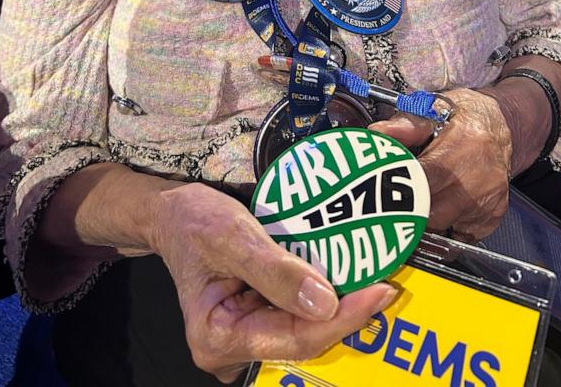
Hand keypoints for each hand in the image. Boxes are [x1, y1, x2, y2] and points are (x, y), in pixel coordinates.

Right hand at [149, 183, 397, 382]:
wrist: (174, 212)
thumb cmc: (195, 220)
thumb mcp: (233, 235)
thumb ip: (276, 271)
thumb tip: (325, 303)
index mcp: (217, 338)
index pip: (296, 338)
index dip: (342, 318)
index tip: (380, 292)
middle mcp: (231, 349)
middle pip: (304, 340)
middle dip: (346, 316)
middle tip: (387, 288)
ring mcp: (246, 336)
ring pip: (305, 329)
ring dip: (340, 308)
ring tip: (376, 283)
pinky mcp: (257, 319)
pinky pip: (298, 315)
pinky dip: (324, 299)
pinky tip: (350, 281)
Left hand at [369, 88, 511, 242]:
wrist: (500, 124)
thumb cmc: (463, 118)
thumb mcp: (434, 110)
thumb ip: (405, 125)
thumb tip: (378, 133)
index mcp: (460, 149)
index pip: (421, 181)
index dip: (398, 188)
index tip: (383, 189)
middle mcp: (477, 178)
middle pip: (430, 212)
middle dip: (410, 208)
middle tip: (397, 198)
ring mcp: (488, 200)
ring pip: (443, 226)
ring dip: (427, 218)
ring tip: (420, 200)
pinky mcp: (494, 216)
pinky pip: (461, 235)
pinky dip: (448, 226)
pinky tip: (444, 206)